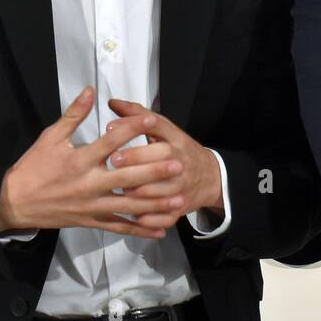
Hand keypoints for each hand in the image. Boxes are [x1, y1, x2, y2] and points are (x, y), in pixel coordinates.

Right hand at [0, 86, 186, 238]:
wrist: (14, 203)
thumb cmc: (33, 168)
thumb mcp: (50, 137)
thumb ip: (73, 114)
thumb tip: (90, 91)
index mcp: (80, 160)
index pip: (110, 142)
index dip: (131, 129)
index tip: (151, 120)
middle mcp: (89, 183)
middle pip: (127, 176)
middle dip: (154, 170)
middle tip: (177, 163)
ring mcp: (92, 205)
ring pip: (129, 205)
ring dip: (156, 202)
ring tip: (178, 197)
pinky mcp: (92, 220)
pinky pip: (120, 226)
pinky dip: (140, 229)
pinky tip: (160, 228)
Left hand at [104, 99, 224, 229]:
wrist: (210, 177)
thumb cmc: (178, 150)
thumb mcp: (164, 130)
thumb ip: (138, 117)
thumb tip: (112, 102)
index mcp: (177, 140)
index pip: (158, 129)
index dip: (134, 128)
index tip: (110, 130)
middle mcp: (181, 162)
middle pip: (160, 160)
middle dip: (135, 161)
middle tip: (113, 161)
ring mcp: (183, 186)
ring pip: (160, 190)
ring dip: (139, 191)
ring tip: (120, 189)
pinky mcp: (181, 207)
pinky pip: (165, 216)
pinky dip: (150, 218)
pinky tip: (133, 215)